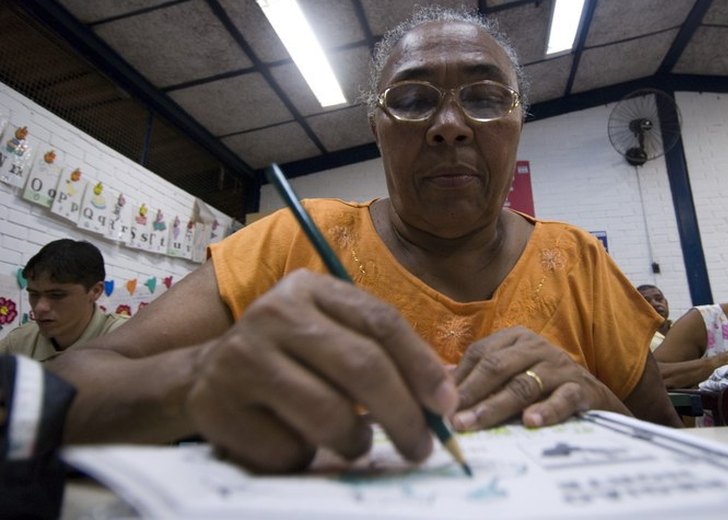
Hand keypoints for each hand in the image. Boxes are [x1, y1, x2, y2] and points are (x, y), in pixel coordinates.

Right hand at [186, 269, 456, 471]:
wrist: (206, 377)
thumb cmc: (290, 359)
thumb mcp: (332, 336)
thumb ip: (382, 355)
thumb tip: (445, 398)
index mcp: (310, 288)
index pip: (381, 322)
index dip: (422, 366)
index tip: (446, 405)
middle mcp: (274, 312)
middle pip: (361, 366)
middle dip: (403, 414)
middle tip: (421, 447)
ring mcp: (241, 357)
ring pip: (329, 414)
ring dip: (355, 441)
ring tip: (354, 440)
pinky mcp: (218, 406)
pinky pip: (288, 449)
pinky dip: (305, 457)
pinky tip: (295, 440)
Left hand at [450, 327, 627, 431]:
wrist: (594, 397)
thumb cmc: (543, 385)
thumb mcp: (512, 373)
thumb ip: (480, 376)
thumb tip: (440, 383)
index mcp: (515, 339)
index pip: (480, 354)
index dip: (458, 379)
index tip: (438, 403)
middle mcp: (536, 347)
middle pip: (497, 367)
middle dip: (471, 393)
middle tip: (451, 418)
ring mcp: (559, 366)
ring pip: (524, 384)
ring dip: (496, 406)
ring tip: (475, 423)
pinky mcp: (581, 388)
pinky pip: (562, 399)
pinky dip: (546, 410)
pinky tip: (529, 423)